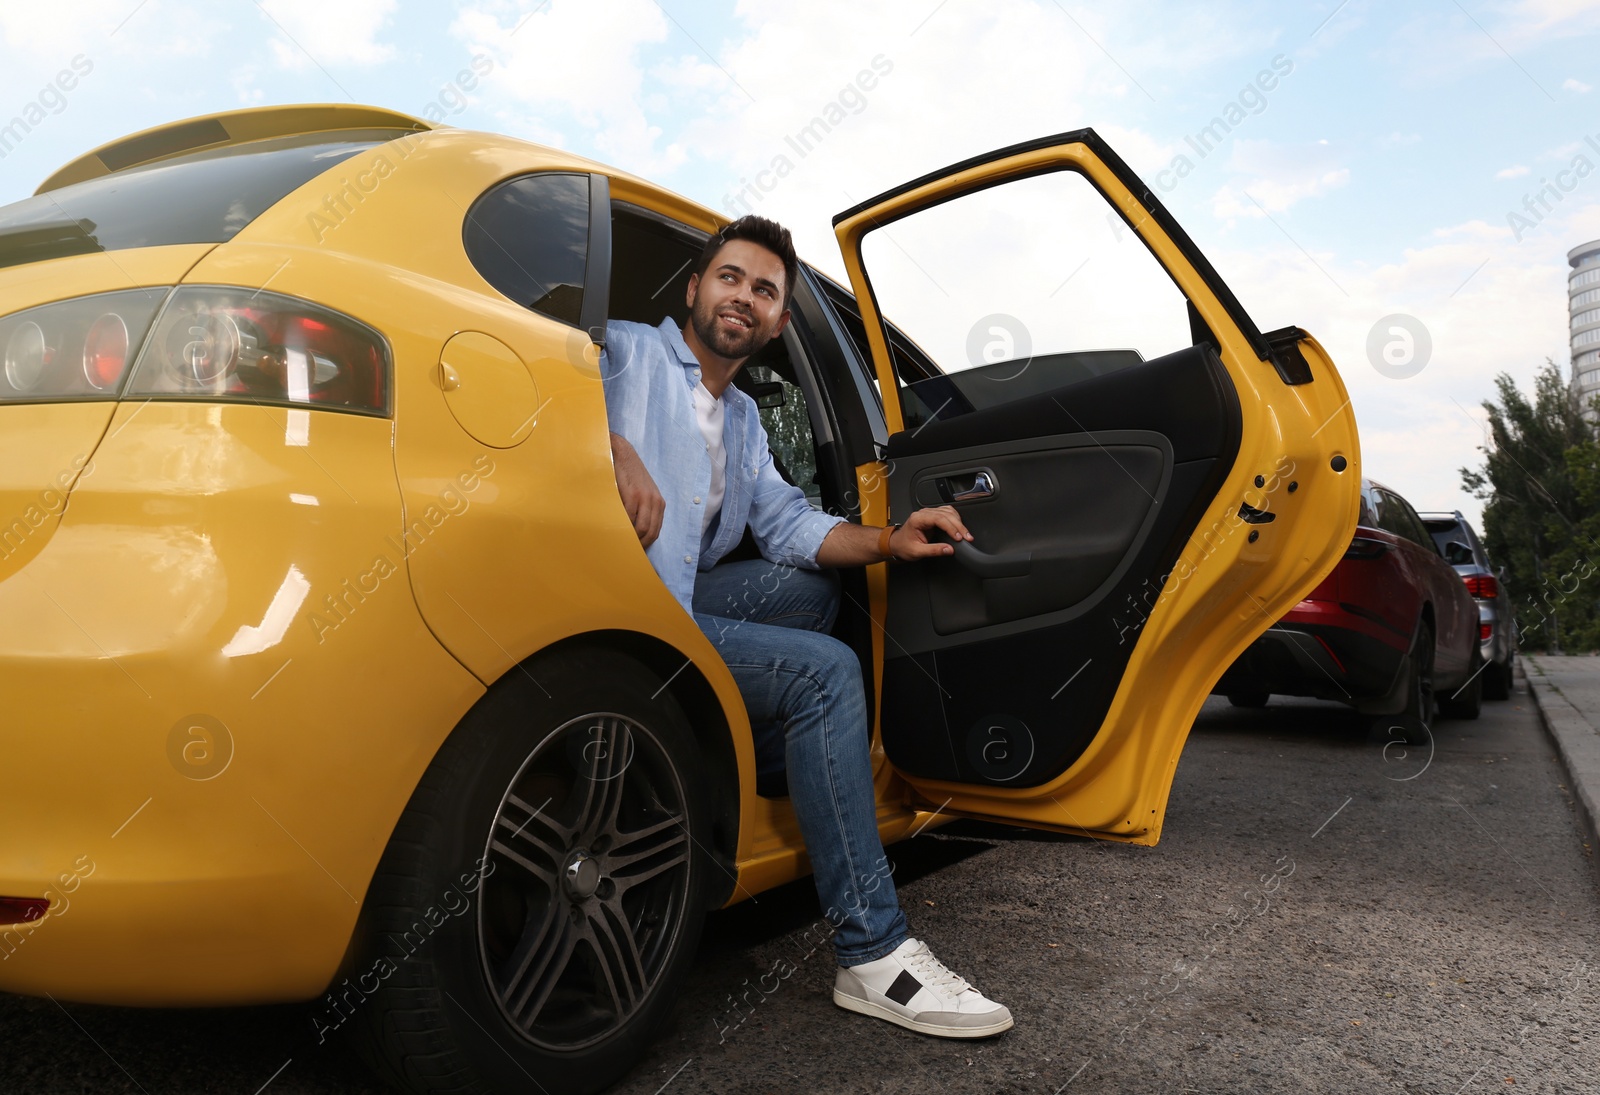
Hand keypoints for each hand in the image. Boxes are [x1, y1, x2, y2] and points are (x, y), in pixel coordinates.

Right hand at [610, 432, 663, 546]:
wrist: (622, 453)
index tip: (636, 551)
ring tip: (620, 542)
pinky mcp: (632, 494)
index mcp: (659, 503)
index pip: (656, 531)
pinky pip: (629, 517)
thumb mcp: (642, 492)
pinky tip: (614, 528)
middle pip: (650, 532)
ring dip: (631, 537)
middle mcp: (655, 501)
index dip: (646, 544)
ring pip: (641, 527)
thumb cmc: (629, 475)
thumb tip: (635, 530)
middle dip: (639, 545)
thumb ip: (643, 509)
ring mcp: (644, 498)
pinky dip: (622, 525)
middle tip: (627, 551)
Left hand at [889, 505, 971, 560]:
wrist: (896, 544)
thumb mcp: (917, 552)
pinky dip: (956, 519)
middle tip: (967, 537)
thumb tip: (949, 549)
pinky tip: (959, 527)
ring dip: (959, 522)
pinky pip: (948, 513)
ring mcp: (929, 513)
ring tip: (965, 534)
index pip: (939, 519)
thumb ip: (934, 550)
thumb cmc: (903, 546)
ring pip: (949, 512)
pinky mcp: (933, 515)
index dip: (951, 527)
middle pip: (946, 514)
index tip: (959, 537)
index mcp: (918, 519)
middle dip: (959, 526)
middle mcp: (924, 513)